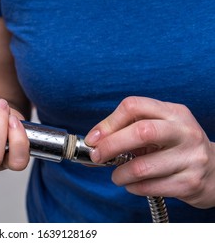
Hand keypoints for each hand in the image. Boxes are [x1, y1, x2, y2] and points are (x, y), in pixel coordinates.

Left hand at [84, 96, 214, 208]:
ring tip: (117, 176)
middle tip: (97, 156)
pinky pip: (150, 187)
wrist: (214, 171)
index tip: (94, 139)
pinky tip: (133, 185)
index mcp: (172, 112)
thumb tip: (91, 144)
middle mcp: (184, 131)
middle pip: (140, 131)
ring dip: (120, 174)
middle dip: (111, 145)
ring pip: (142, 166)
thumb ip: (128, 131)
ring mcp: (190, 157)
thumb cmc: (175, 147)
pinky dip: (133, 187)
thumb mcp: (158, 130)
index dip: (108, 123)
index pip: (134, 106)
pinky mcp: (190, 182)